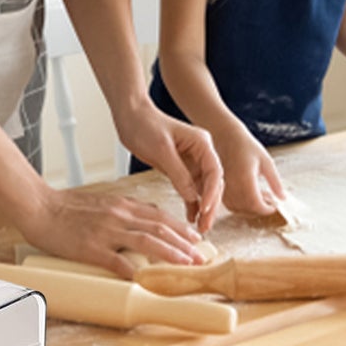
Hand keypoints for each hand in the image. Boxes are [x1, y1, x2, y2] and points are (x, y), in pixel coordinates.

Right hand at [23, 186, 204, 277]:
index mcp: (122, 205)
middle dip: (184, 243)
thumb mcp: (103, 202)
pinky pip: (116, 261)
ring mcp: (106, 232)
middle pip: (160, 228)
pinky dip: (133, 270)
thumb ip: (124, 212)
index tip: (195, 239)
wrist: (40, 207)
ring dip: (170, 254)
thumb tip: (144, 223)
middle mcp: (119, 216)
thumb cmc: (69, 207)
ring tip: (186, 264)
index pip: (159, 215)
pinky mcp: (91, 248)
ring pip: (147, 242)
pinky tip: (145, 280)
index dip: (181, 228)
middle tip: (199, 256)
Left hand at [114, 101, 223, 233]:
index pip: (215, 171)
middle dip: (211, 205)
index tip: (205, 210)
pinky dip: (191, 203)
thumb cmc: (145, 126)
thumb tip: (194, 198)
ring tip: (200, 228)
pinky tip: (190, 217)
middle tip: (205, 227)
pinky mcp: (180, 168)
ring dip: (203, 207)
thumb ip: (179, 174)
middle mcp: (201, 152)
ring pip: (203, 189)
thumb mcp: (162, 150)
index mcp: (202, 143)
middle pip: (213, 183)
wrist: (130, 117)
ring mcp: (192, 161)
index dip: (212, 192)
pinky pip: (191, 189)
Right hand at [215, 125, 285, 217]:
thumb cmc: (246, 146)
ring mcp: (223, 188)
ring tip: (260, 196)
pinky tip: (249, 195)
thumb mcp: (266, 161)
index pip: (256, 204)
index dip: (267, 209)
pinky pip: (229, 204)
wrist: (225, 136)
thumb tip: (283, 198)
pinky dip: (240, 205)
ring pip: (237, 209)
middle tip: (270, 200)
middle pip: (247, 209)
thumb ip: (275, 181)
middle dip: (260, 209)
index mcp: (245, 179)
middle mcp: (231, 186)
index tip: (275, 205)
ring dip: (250, 208)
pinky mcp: (217, 188)